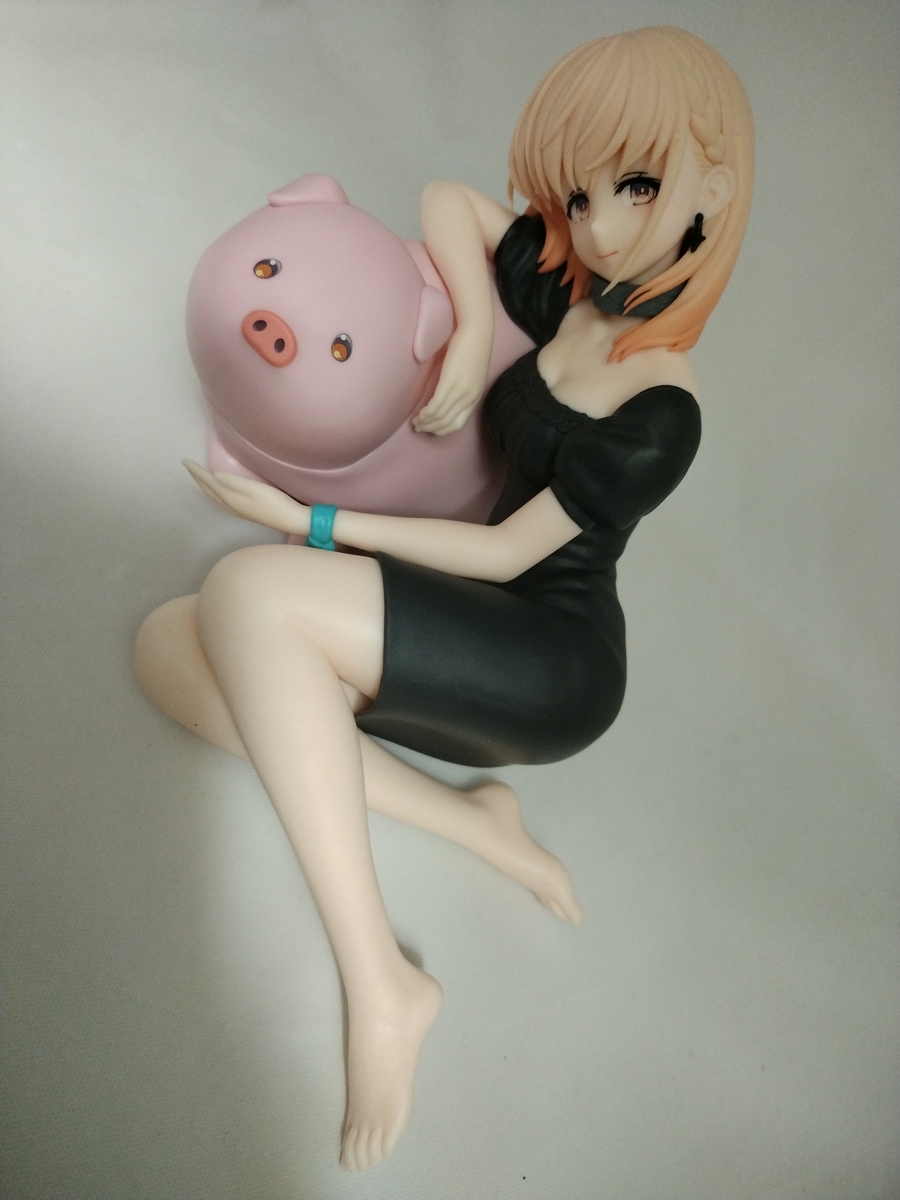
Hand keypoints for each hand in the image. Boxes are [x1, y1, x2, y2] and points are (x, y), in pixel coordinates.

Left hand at [184, 461, 309, 536]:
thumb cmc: (275, 502)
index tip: (184, 461)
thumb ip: (234, 482)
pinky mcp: (244, 511)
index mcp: (230, 498)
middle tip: (187, 466)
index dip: (196, 471)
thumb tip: (215, 476)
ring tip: (198, 476)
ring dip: (204, 485)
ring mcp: (237, 509)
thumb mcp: (255, 489)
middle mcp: (230, 505)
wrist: (290, 520)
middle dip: (197, 478)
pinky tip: (217, 490)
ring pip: (214, 495)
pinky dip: (214, 491)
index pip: (209, 482)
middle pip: (209, 490)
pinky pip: (221, 499)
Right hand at [413, 325, 491, 435]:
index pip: (457, 424)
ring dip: (426, 422)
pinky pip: (436, 405)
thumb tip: (448, 393)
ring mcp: (460, 391)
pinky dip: (426, 413)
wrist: (476, 330)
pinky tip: (419, 413)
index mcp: (475, 397)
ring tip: (415, 422)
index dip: (442, 430)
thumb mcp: (470, 373)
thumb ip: (462, 386)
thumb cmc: (472, 346)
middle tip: (418, 428)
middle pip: (447, 422)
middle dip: (431, 428)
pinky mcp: (450, 383)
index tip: (431, 430)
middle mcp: (469, 398)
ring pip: (440, 416)